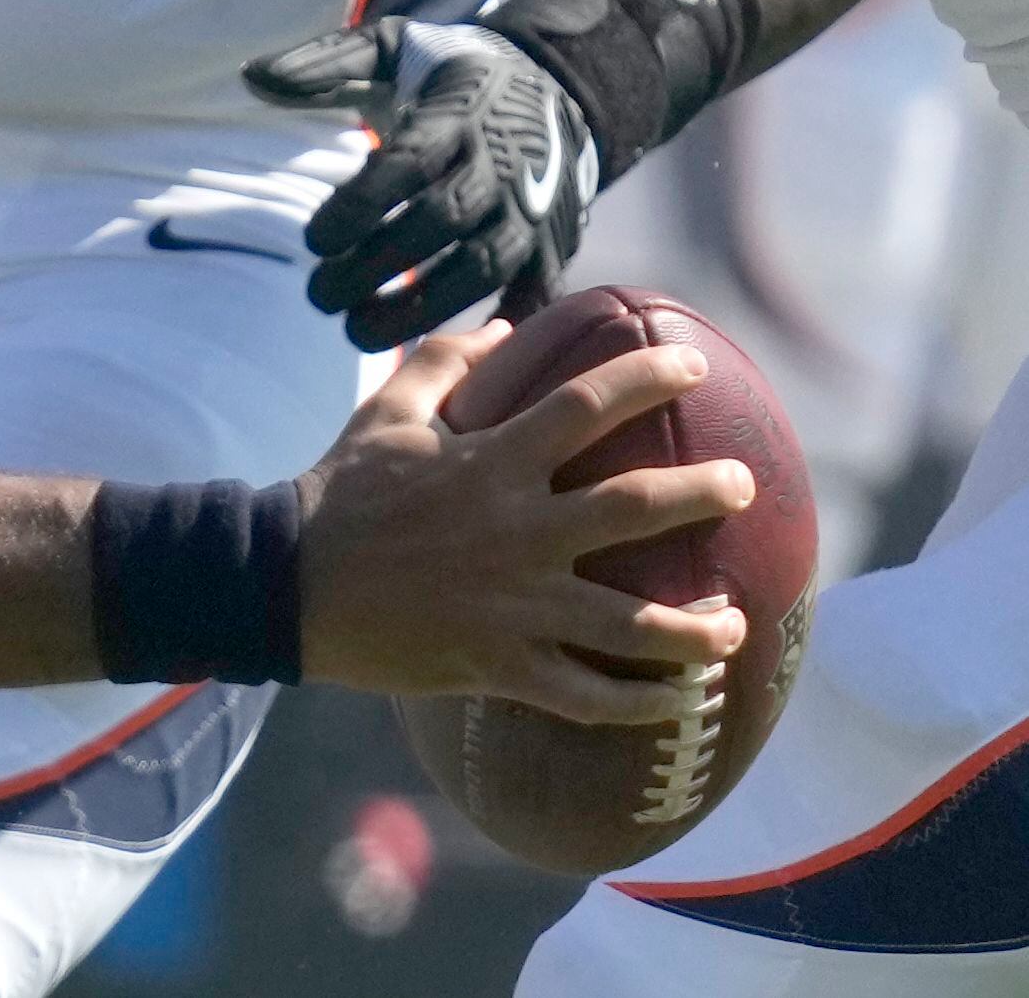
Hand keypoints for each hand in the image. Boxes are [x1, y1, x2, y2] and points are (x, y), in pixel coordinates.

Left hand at [256, 16, 596, 348]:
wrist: (559, 86)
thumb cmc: (449, 71)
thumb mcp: (391, 47)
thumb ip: (325, 62)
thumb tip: (250, 77)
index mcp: (454, 114)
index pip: (407, 164)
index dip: (360, 206)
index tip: (312, 243)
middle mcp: (499, 164)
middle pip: (441, 221)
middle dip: (378, 264)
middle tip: (317, 297)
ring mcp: (531, 208)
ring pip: (484, 265)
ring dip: (422, 306)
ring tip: (357, 332)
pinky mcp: (554, 243)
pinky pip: (536, 292)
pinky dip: (499, 326)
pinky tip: (443, 355)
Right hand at [295, 323, 751, 721]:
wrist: (287, 583)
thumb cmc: (339, 492)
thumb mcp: (384, 413)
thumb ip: (444, 364)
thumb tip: (504, 328)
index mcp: (491, 462)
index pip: (587, 407)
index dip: (647, 379)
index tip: (694, 368)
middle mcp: (517, 531)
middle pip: (634, 508)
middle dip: (702, 492)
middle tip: (743, 484)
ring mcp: (514, 605)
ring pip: (632, 624)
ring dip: (697, 628)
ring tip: (734, 622)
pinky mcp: (499, 665)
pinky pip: (588, 696)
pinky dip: (640, 703)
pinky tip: (677, 699)